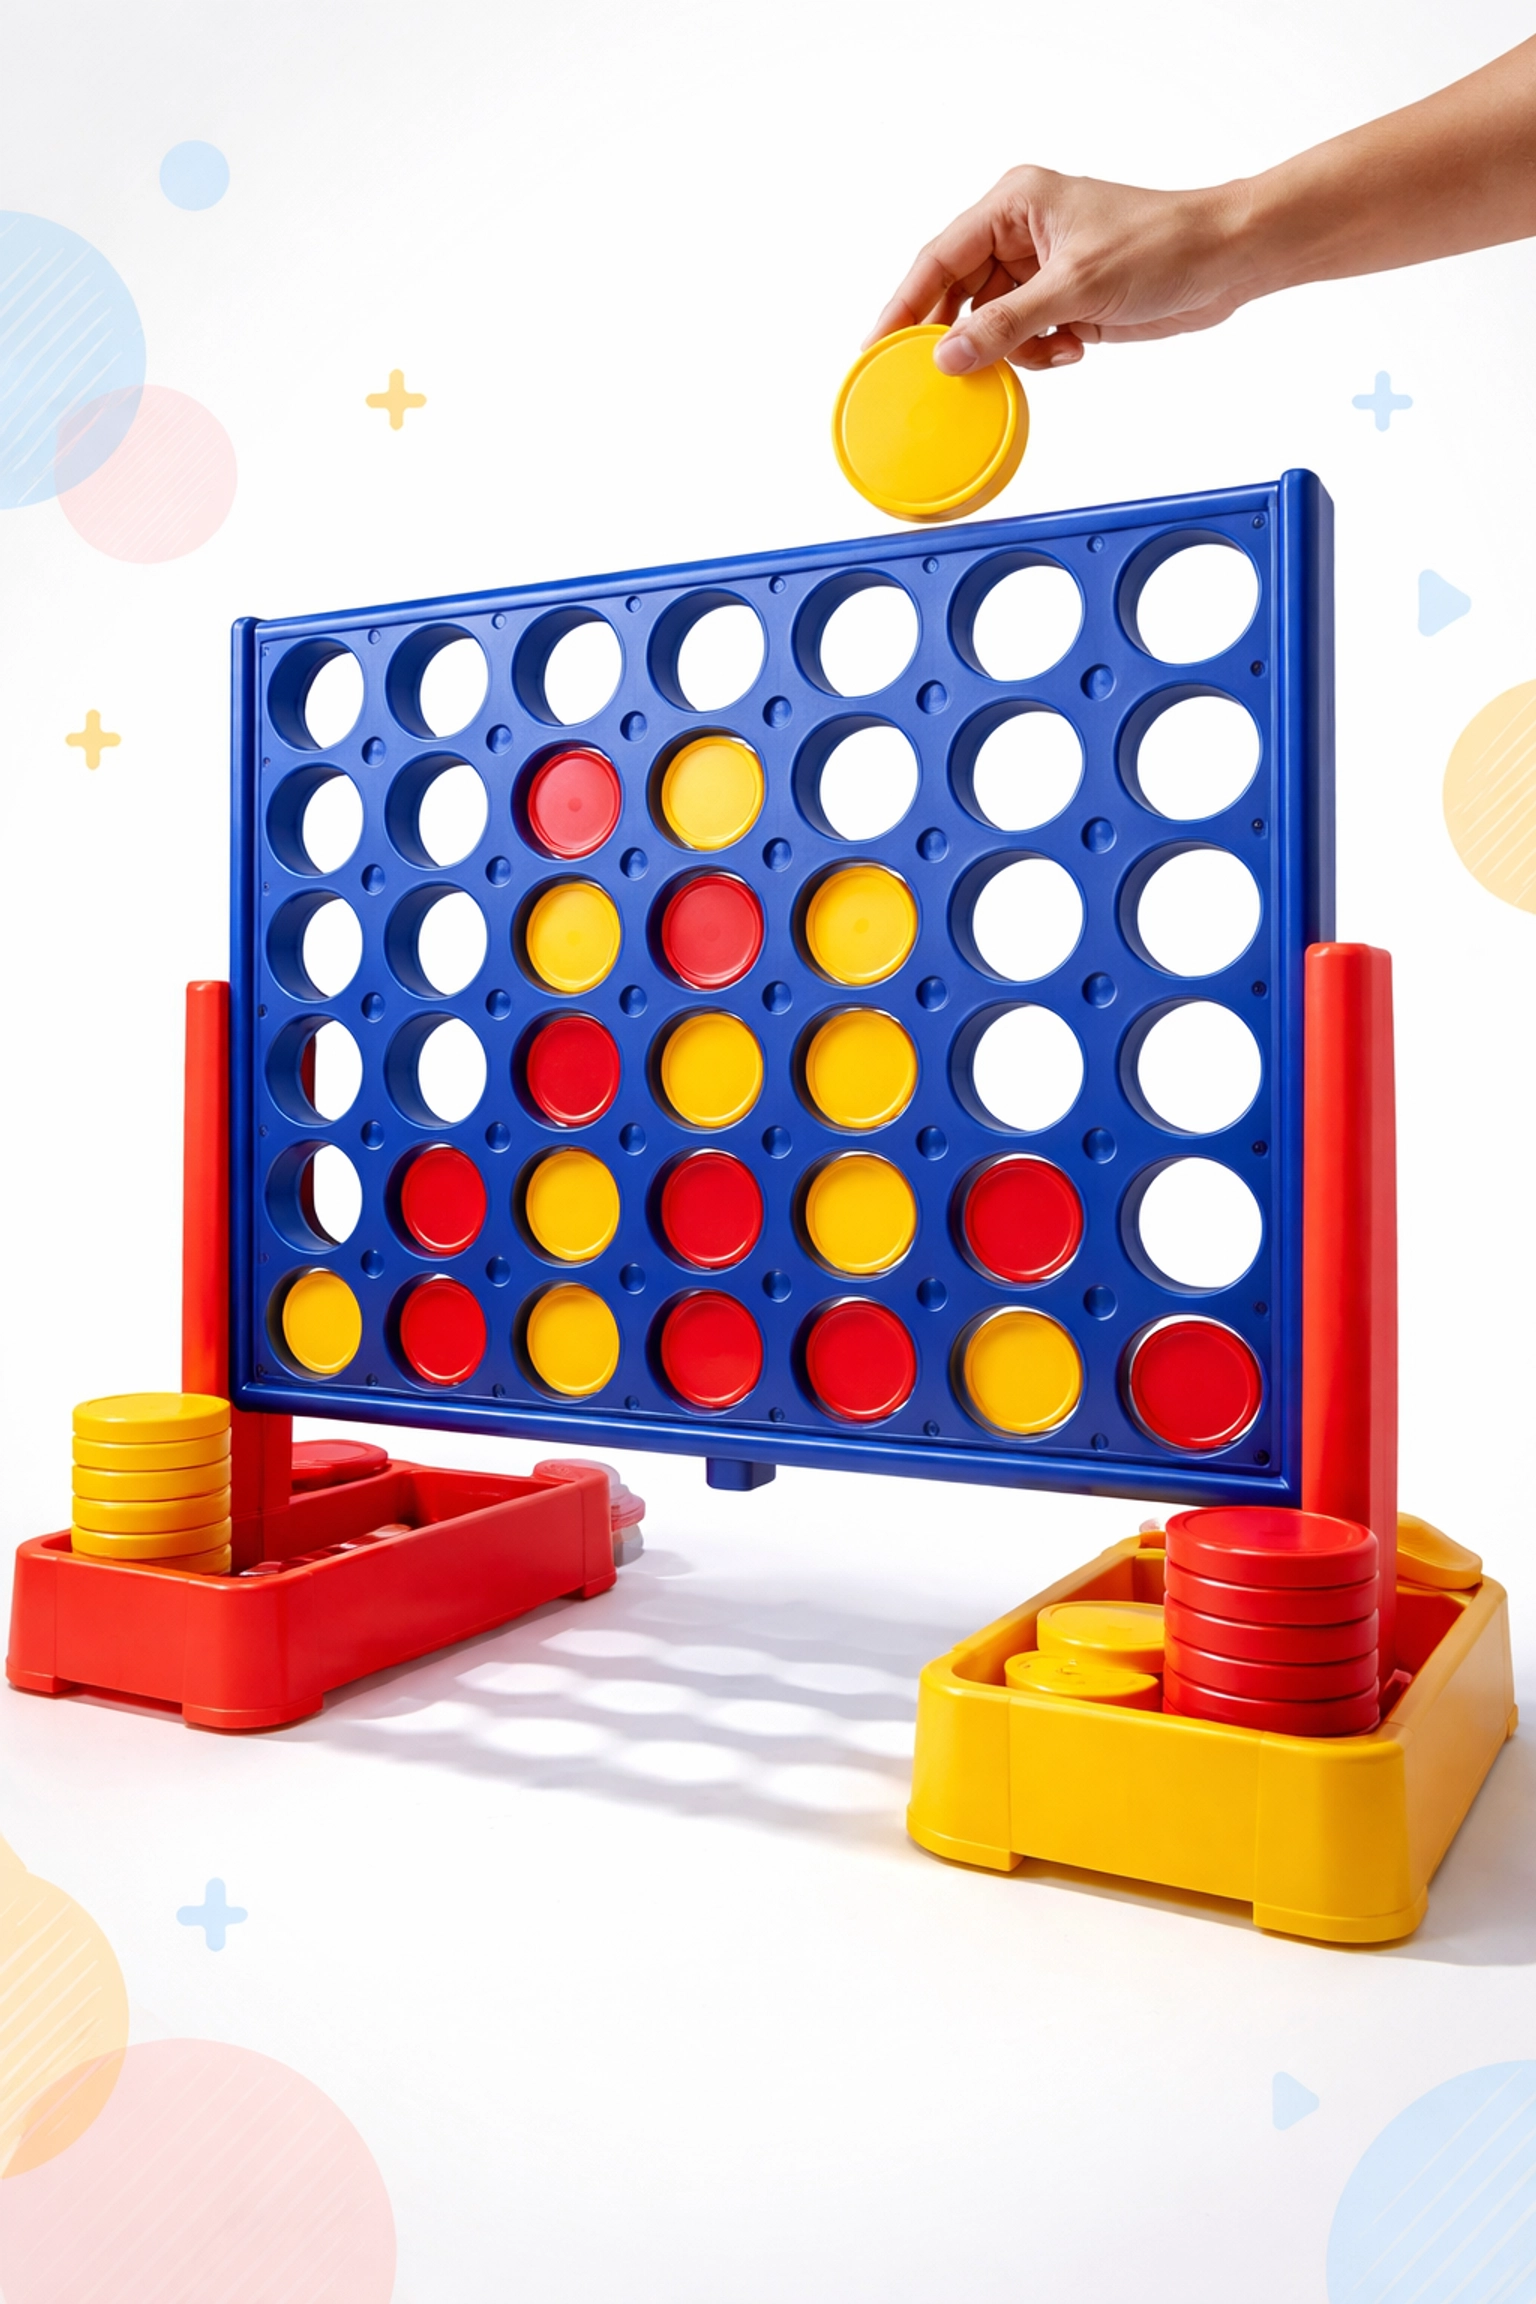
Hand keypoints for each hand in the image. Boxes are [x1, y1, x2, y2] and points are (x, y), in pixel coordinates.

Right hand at [868, 165, 1254, 374]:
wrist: (1226, 260)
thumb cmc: (1163, 245)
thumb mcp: (1076, 288)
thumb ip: (1007, 325)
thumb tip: (949, 354)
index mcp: (1014, 204)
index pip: (939, 258)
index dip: (903, 305)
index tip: (876, 347)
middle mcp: (1021, 233)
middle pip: (959, 295)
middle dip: (960, 337)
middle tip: (942, 377)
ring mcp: (1041, 270)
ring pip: (991, 324)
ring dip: (1010, 351)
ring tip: (1045, 352)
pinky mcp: (1064, 301)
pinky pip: (1024, 339)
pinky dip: (1040, 355)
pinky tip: (1073, 348)